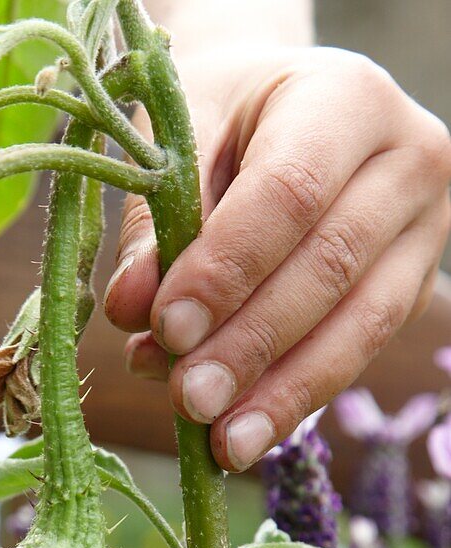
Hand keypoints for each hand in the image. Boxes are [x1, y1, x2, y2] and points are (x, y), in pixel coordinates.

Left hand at [104, 47, 450, 470]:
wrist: (286, 108)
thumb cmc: (226, 116)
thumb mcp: (180, 137)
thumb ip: (156, 222)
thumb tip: (129, 312)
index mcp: (346, 100)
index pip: (289, 194)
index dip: (228, 269)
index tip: (169, 329)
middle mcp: (406, 161)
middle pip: (329, 268)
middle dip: (251, 345)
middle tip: (189, 399)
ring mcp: (423, 230)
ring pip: (359, 325)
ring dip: (282, 394)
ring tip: (220, 444)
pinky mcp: (413, 288)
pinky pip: (356, 353)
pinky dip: (295, 399)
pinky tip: (245, 434)